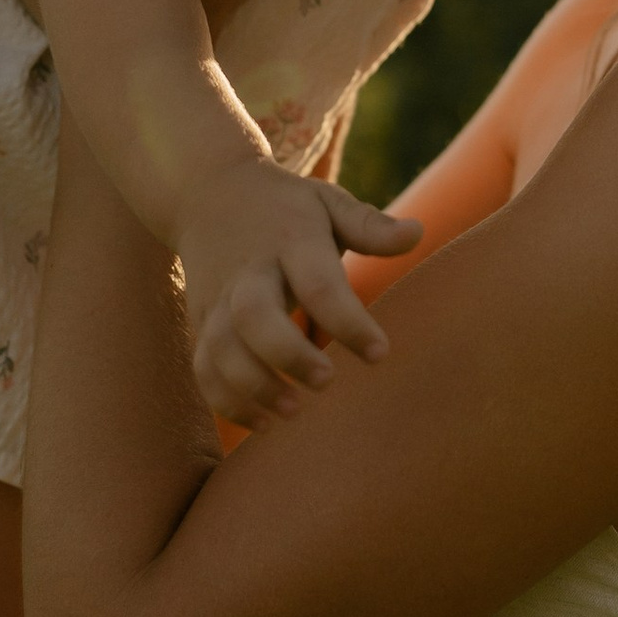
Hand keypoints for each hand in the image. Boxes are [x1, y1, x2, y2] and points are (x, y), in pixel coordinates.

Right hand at [177, 159, 421, 424]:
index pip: (318, 283)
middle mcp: (248, 271)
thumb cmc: (285, 207)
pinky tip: (264, 424)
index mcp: (290, 239)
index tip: (380, 353)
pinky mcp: (199, 323)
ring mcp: (218, 299)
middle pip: (253, 315)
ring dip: (253, 386)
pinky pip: (203, 368)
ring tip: (294, 412)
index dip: (348, 321)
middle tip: (327, 381)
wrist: (205, 193)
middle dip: (287, 353)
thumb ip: (369, 225)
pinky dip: (226, 400)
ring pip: (221, 348)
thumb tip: (417, 233)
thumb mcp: (327, 202)